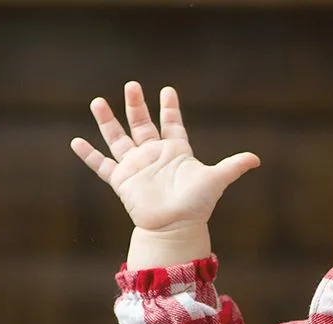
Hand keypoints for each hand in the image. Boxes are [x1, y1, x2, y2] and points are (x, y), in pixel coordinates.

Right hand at [70, 82, 259, 234]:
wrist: (175, 229)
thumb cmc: (196, 206)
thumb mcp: (216, 180)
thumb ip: (233, 167)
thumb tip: (257, 159)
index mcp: (176, 152)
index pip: (173, 124)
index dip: (170, 109)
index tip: (168, 91)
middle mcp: (154, 156)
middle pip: (142, 125)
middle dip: (137, 106)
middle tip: (132, 86)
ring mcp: (136, 167)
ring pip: (118, 139)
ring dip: (107, 121)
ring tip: (97, 101)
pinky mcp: (122, 181)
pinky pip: (102, 166)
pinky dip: (89, 155)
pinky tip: (75, 142)